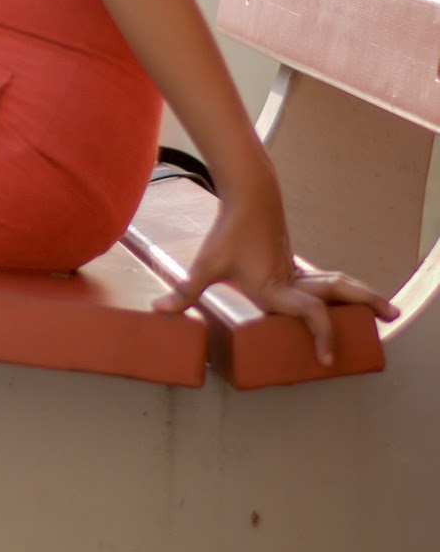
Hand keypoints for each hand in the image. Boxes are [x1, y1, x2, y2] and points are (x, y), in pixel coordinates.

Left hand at [152, 177, 400, 365]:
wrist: (249, 193)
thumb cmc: (228, 231)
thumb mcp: (205, 264)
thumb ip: (185, 291)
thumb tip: (159, 310)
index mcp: (277, 289)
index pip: (309, 314)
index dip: (321, 335)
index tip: (327, 358)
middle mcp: (293, 282)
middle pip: (338, 293)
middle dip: (364, 304)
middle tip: (391, 315)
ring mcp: (297, 272)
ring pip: (337, 284)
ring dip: (359, 296)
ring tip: (382, 308)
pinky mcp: (294, 265)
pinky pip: (324, 282)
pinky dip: (342, 292)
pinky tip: (344, 302)